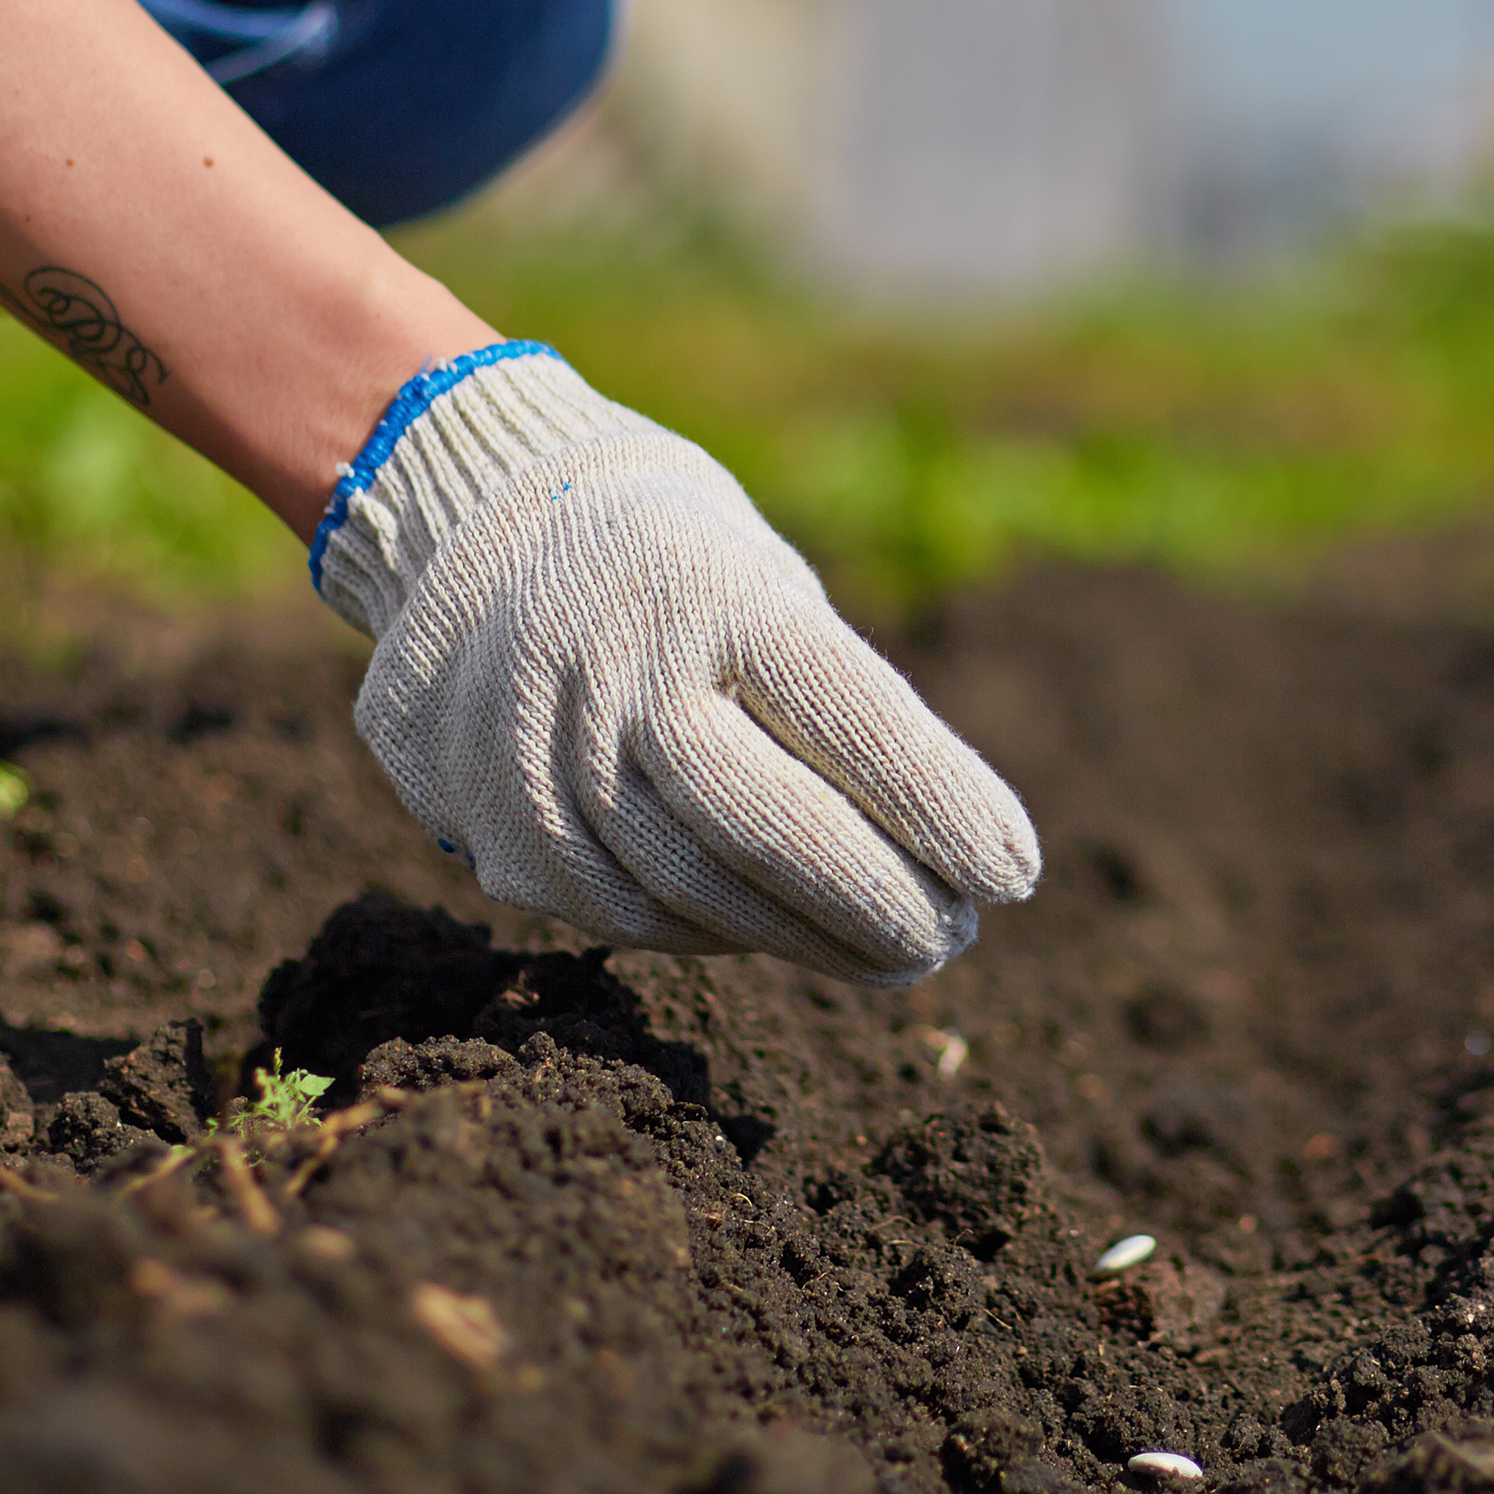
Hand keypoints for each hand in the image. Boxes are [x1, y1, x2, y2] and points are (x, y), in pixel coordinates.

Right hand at [313, 345, 1040, 983]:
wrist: (477, 541)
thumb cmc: (682, 575)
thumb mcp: (765, 587)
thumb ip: (836, 706)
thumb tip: (950, 855)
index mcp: (707, 584)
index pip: (842, 709)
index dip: (935, 801)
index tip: (1016, 873)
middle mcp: (616, 667)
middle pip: (763, 818)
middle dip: (875, 897)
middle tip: (957, 937)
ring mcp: (546, 754)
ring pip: (700, 888)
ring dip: (813, 937)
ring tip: (898, 952)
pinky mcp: (510, 833)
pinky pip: (636, 914)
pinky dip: (725, 934)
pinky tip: (786, 935)